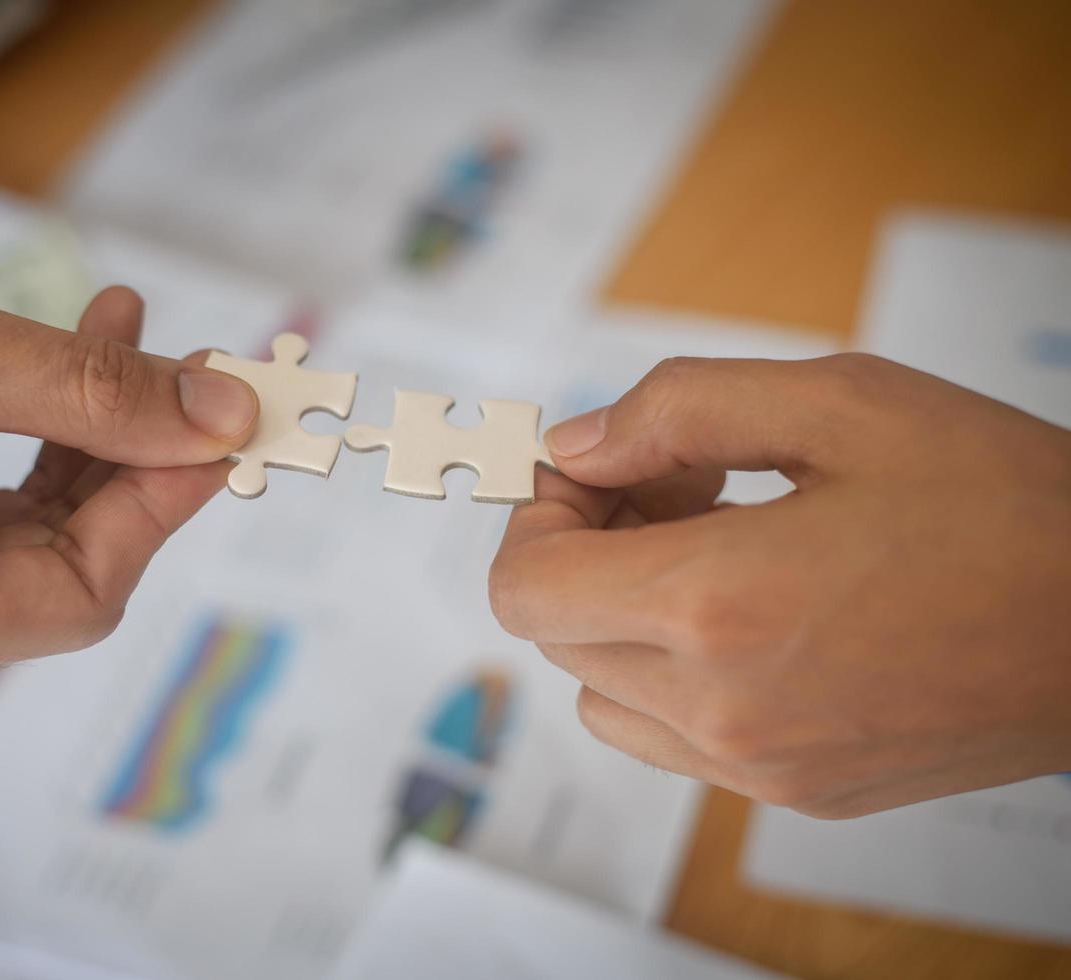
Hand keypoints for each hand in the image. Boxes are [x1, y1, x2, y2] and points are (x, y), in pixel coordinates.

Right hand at [0, 193, 256, 700]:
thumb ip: (95, 396)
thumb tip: (217, 419)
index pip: (80, 591)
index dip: (162, 503)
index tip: (223, 425)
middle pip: (54, 565)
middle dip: (127, 458)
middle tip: (190, 374)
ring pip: (16, 532)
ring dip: (78, 435)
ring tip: (119, 332)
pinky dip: (19, 440)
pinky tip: (56, 365)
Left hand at [489, 354, 1070, 816]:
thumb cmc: (1007, 505)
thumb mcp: (840, 402)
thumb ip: (676, 411)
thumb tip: (575, 445)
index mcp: (718, 606)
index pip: (527, 588)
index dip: (537, 516)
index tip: (591, 473)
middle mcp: (722, 707)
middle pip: (558, 633)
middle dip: (583, 548)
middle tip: (668, 487)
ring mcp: (758, 765)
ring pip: (603, 694)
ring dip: (622, 614)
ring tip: (714, 544)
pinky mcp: (798, 791)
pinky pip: (674, 738)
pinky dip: (672, 672)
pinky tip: (751, 609)